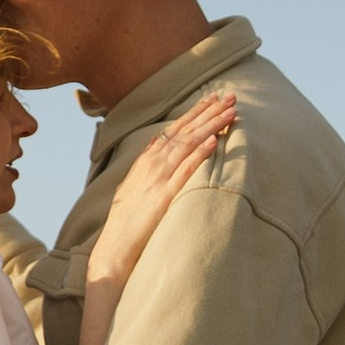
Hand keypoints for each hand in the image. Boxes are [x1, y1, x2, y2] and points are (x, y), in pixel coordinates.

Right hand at [84, 88, 235, 295]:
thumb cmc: (126, 222)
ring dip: (210, 126)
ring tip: (230, 112)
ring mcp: (157, 180)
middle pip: (185, 131)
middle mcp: (152, 165)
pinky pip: (184, 172)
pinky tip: (213, 141)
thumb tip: (155, 143)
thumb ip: (145, 164)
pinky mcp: (163, 198)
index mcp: (145, 161)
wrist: (114, 249)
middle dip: (208, 111)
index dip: (195, 112)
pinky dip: (199, 155)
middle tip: (231, 96)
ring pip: (188, 145)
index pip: (175, 130)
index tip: (213, 98)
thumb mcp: (132, 186)